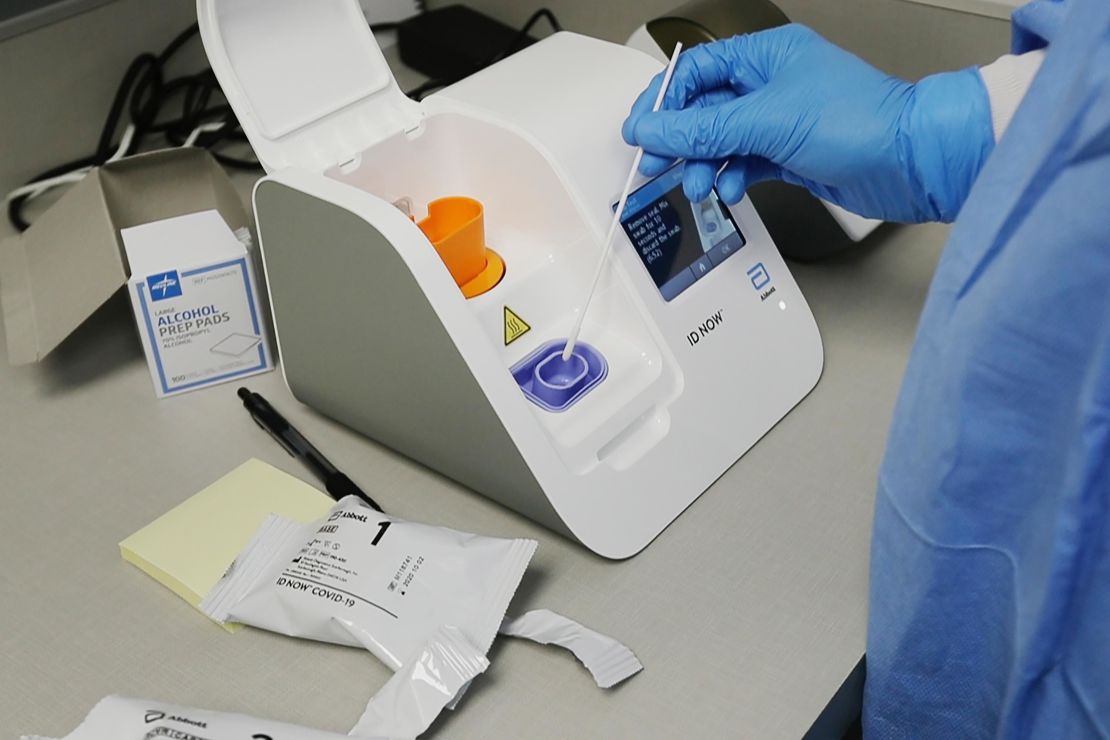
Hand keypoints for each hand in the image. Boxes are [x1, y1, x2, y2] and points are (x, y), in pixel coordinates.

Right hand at [622, 25, 993, 222]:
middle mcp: (772, 84)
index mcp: (766, 55)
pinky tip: (731, 188)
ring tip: (697, 184)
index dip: (664, 102)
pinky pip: (745, 164)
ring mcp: (781, 121)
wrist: (912, 162)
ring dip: (704, 165)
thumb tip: (654, 130)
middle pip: (704, 110)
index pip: (696, 72)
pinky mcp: (791, 155)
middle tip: (658, 165)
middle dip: (680, 140)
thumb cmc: (861, 121)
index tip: (642, 131)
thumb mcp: (767, 121)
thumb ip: (703, 130)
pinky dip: (733, 177)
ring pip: (722, 141)